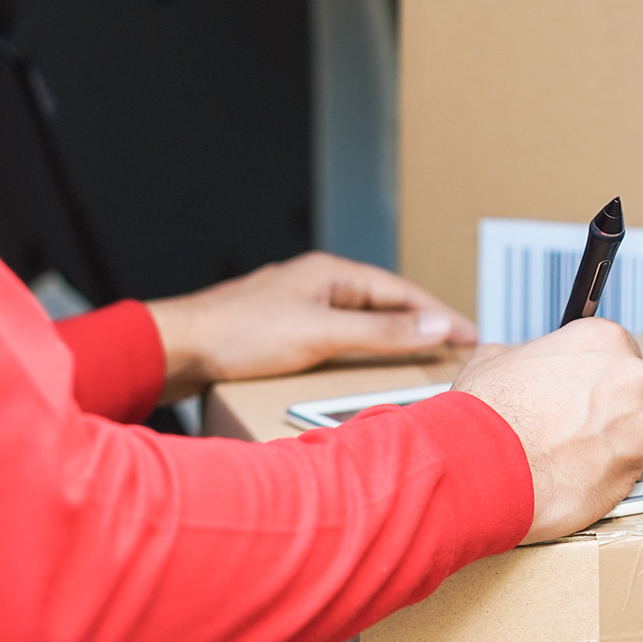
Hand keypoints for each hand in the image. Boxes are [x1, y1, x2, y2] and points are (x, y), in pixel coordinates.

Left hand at [146, 252, 476, 402]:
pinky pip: (334, 337)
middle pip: (381, 303)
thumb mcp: (321, 334)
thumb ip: (380, 333)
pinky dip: (359, 350)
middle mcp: (314, 284)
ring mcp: (295, 308)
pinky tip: (361, 368)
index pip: (400, 290)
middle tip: (452, 346)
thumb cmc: (238, 335)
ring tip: (418, 358)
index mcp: (329, 273)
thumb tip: (432, 327)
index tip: (467, 334)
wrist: (175, 351)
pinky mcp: (277, 334)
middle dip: (419, 324)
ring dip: (390, 338)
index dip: (437, 314)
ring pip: (357, 321)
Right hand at [453, 319, 642, 542]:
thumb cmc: (488, 413)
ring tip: (566, 454)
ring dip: (609, 441)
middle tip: (569, 424)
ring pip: (633, 433)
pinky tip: (572, 475)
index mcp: (604, 339)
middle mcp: (632, 377)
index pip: (614, 351)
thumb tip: (518, 362)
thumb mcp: (494, 359)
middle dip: (605, 407)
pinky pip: (628, 470)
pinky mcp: (637, 470)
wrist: (482, 466)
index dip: (591, 373)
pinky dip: (606, 474)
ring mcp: (641, 425)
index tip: (577, 390)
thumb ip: (523, 356)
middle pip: (630, 390)